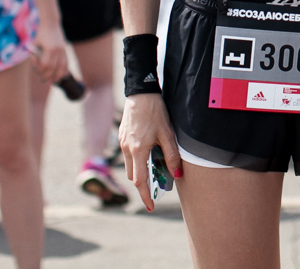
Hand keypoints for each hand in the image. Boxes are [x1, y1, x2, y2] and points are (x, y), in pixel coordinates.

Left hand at [30, 23, 69, 83]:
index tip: (37, 72)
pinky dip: (65, 70)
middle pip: (53, 67)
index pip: (45, 64)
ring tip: (54, 81)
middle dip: (48, 75)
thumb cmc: (41, 34)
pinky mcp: (65, 50)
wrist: (51, 23)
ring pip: (62, 67)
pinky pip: (67, 62)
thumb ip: (36, 55)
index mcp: (49, 48)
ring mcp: (63, 50)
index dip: (40, 70)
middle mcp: (58, 50)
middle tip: (44, 79)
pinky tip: (63, 75)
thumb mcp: (35, 43)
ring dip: (58, 75)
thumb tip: (37, 67)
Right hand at [120, 94, 181, 211]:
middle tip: (156, 190)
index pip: (139, 181)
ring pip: (129, 167)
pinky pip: (128, 156)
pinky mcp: (122, 137)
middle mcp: (126, 149)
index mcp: (138, 150)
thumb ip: (172, 156)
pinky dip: (136, 161)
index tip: (151, 207)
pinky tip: (148, 155)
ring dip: (140, 173)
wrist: (141, 92)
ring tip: (155, 172)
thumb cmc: (156, 111)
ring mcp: (122, 143)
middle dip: (143, 185)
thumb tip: (177, 175)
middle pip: (133, 176)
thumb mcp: (168, 134)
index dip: (145, 196)